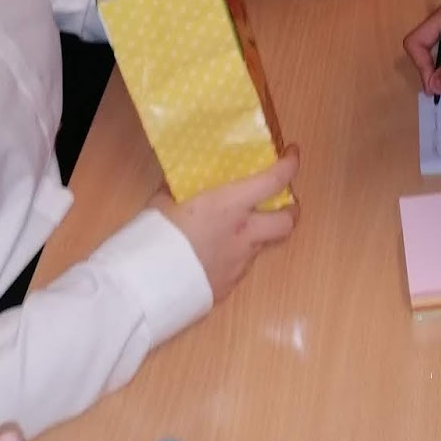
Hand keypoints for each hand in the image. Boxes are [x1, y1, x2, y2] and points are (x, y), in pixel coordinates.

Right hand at [159, 148, 299, 301]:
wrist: (148, 286)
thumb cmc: (156, 234)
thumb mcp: (164, 201)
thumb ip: (177, 190)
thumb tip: (177, 182)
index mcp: (231, 205)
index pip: (274, 180)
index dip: (290, 164)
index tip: (292, 153)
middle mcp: (244, 233)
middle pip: (287, 222)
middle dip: (290, 210)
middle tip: (281, 202)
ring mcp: (239, 263)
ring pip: (263, 245)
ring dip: (259, 234)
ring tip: (238, 229)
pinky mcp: (228, 286)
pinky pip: (241, 266)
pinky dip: (236, 256)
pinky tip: (215, 254)